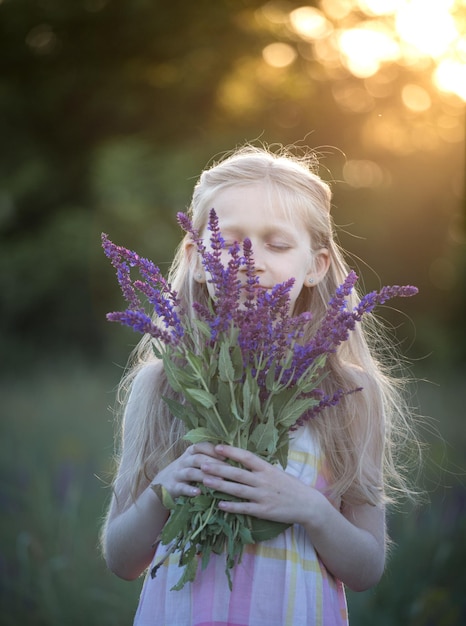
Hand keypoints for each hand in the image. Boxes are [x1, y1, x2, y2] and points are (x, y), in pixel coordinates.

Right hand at [152, 443, 227, 499]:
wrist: (160, 486)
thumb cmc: (184, 472)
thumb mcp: (192, 462)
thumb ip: (206, 458)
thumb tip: (231, 456)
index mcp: (189, 454)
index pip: (200, 446)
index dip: (213, 450)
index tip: (227, 455)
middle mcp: (183, 462)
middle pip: (198, 458)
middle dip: (214, 463)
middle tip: (229, 469)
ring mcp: (177, 474)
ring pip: (191, 472)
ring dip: (205, 476)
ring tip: (219, 481)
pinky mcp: (172, 487)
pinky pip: (181, 488)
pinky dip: (190, 490)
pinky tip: (199, 493)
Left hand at [201, 444, 319, 525]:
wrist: (307, 504)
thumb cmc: (290, 486)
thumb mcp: (277, 472)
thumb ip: (260, 468)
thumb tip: (242, 460)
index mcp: (267, 468)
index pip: (246, 457)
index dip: (231, 452)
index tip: (217, 447)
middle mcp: (263, 480)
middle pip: (237, 473)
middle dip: (219, 468)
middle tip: (203, 464)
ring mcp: (263, 496)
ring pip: (237, 490)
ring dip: (220, 485)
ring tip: (205, 481)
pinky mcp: (263, 511)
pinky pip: (244, 508)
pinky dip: (232, 507)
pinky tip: (219, 505)